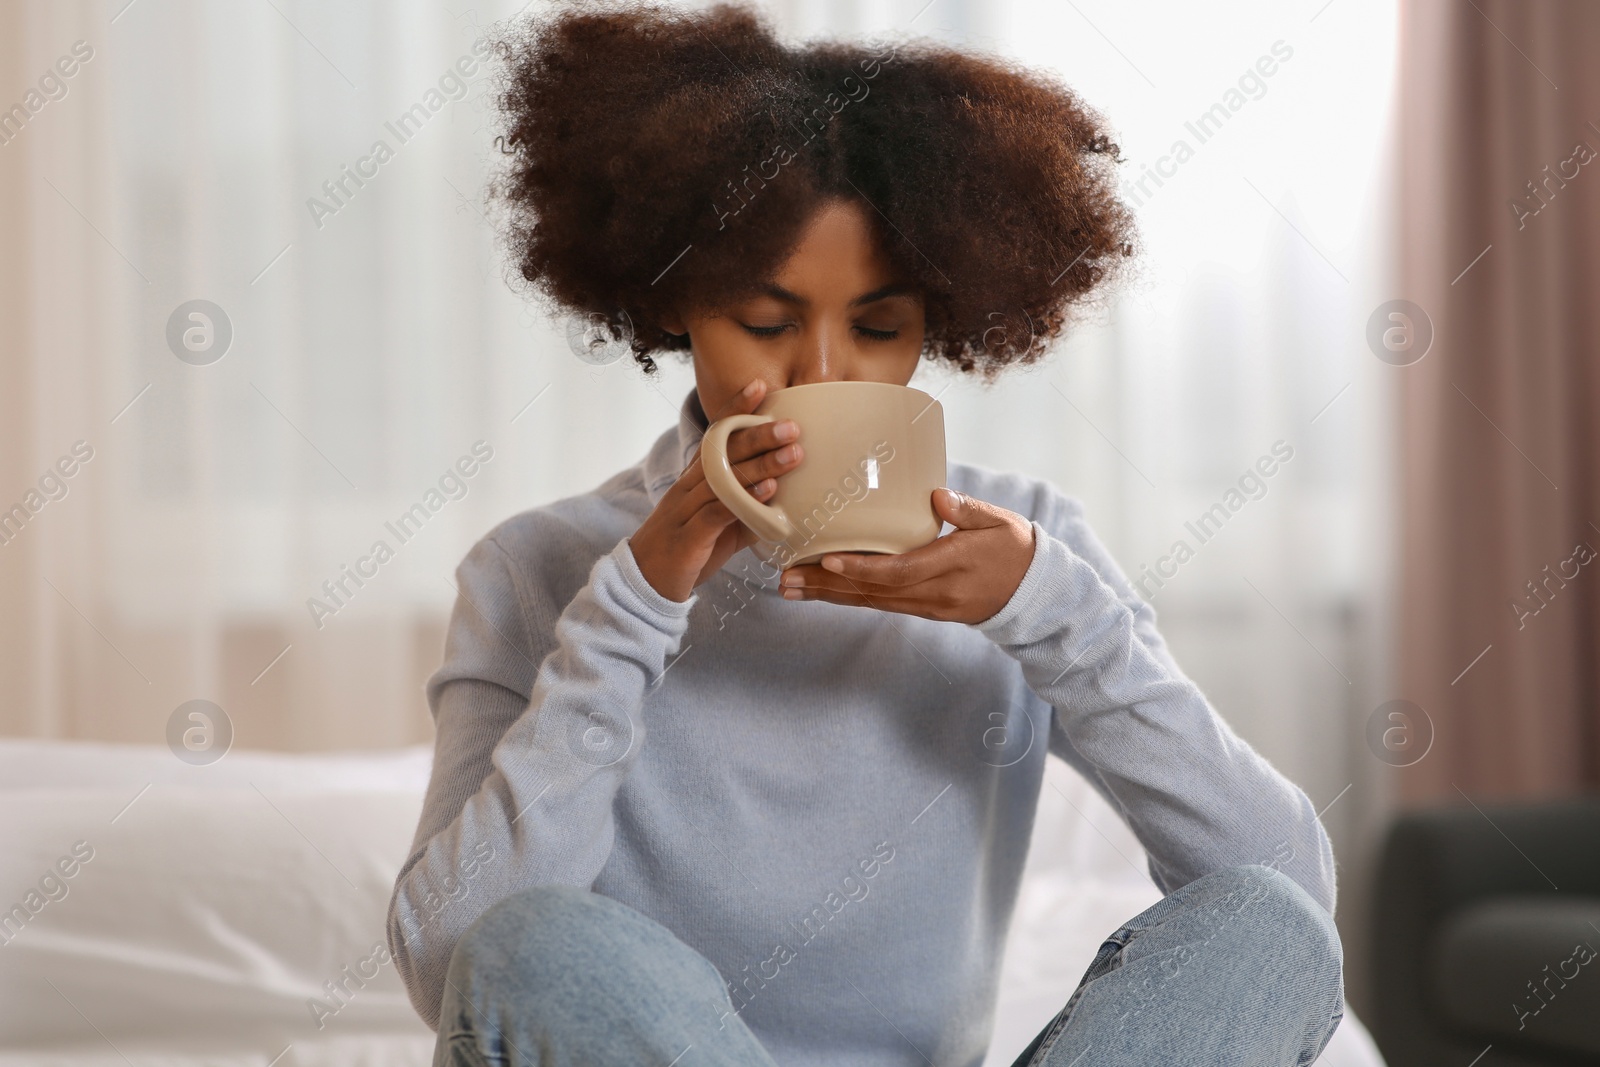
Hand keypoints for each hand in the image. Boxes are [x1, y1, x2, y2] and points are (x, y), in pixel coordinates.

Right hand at [630, 380, 804, 601]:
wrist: (646, 585)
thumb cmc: (687, 552)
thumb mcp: (722, 527)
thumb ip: (747, 510)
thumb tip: (780, 500)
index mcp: (694, 479)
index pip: (716, 436)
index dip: (736, 409)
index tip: (762, 387)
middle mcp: (688, 487)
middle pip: (724, 452)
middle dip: (759, 435)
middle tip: (792, 425)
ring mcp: (686, 509)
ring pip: (725, 479)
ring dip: (761, 465)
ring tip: (792, 453)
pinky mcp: (690, 535)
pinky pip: (718, 512)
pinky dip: (745, 500)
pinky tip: (768, 492)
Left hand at [778, 489, 1034, 623]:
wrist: (1034, 595)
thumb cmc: (1015, 549)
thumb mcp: (998, 523)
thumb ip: (967, 510)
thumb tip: (936, 496)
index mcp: (952, 566)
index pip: (899, 571)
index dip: (860, 568)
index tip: (826, 559)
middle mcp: (935, 593)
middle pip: (872, 593)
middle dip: (826, 587)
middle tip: (785, 581)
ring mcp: (928, 606)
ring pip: (870, 602)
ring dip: (828, 596)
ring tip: (790, 588)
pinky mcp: (923, 610)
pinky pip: (879, 604)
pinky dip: (848, 597)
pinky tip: (821, 590)